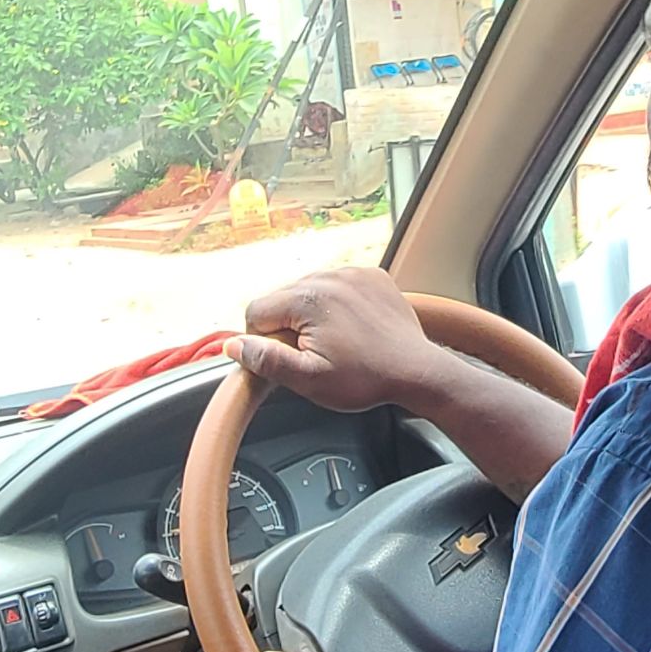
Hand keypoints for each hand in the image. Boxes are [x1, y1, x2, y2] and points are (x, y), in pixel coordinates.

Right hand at [227, 268, 446, 414]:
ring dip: (311, 314)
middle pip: (281, 299)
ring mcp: (352, 272)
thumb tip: (234, 346)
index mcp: (307, 298)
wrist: (416, 370)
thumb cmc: (366, 378)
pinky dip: (337, 304)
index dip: (263, 340)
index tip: (286, 357)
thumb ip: (266, 360)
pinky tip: (351, 328)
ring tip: (335, 342)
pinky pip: (337, 285)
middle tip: (314, 354)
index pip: (256, 311)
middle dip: (288, 326)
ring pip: (308, 291)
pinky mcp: (371, 275)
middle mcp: (328, 276)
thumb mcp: (308, 379)